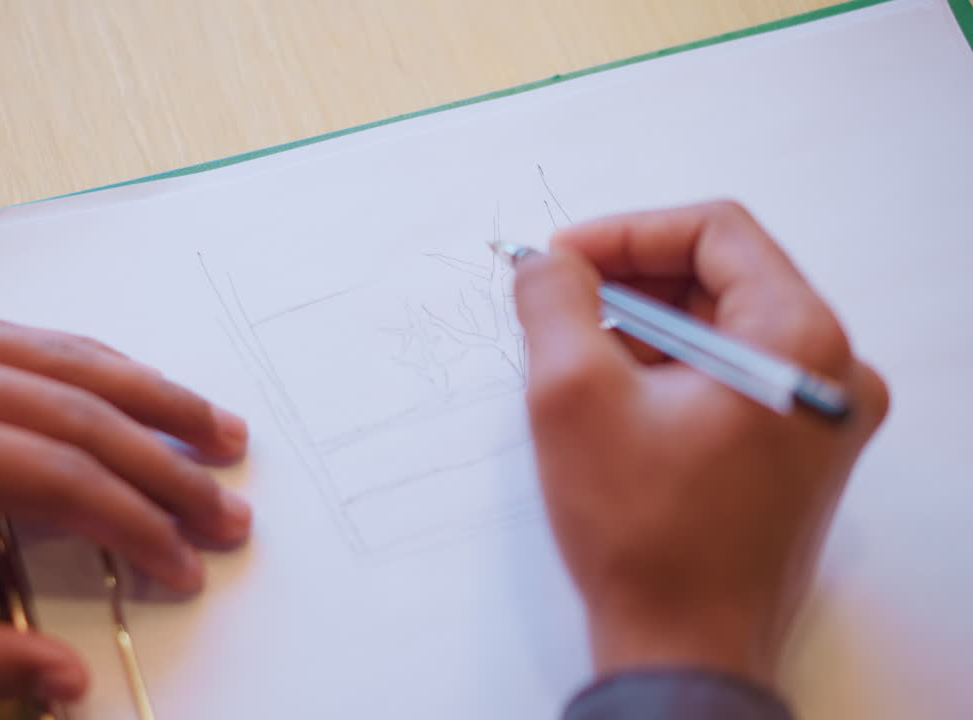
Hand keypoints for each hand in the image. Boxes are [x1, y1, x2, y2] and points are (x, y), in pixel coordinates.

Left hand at [0, 298, 250, 700]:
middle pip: (72, 405)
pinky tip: (134, 394)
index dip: (133, 523)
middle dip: (164, 461)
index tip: (185, 564)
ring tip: (216, 430)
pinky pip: (16, 334)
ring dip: (147, 394)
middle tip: (229, 504)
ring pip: (57, 351)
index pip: (51, 474)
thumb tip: (69, 680)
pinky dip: (87, 367)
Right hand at [513, 201, 887, 686]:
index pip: (716, 232)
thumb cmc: (642, 532)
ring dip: (644, 327)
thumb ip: (554, 301)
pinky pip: (728, 377)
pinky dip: (668, 370)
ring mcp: (818, 415)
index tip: (561, 259)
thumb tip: (546, 262)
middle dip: (630, 280)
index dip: (627, 233)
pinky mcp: (795, 452)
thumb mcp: (572, 395)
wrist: (684, 649)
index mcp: (799, 340)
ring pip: (721, 329)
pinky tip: (610, 395)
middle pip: (721, 278)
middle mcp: (831, 370)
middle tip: (557, 299)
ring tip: (573, 353)